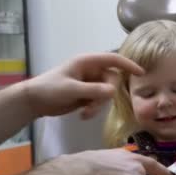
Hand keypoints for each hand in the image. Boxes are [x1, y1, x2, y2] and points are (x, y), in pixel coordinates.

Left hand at [23, 53, 143, 118]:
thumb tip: (113, 92)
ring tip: (85, 114)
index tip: (141, 73)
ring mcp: (89, 83)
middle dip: (105, 96)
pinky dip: (93, 109)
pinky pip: (99, 101)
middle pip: (111, 80)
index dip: (128, 64)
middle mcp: (90, 71)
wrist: (34, 101)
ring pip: (106, 93)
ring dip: (98, 105)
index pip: (112, 59)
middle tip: (92, 107)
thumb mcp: (71, 89)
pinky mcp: (86, 95)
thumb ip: (92, 90)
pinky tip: (82, 115)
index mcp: (87, 62)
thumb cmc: (49, 88)